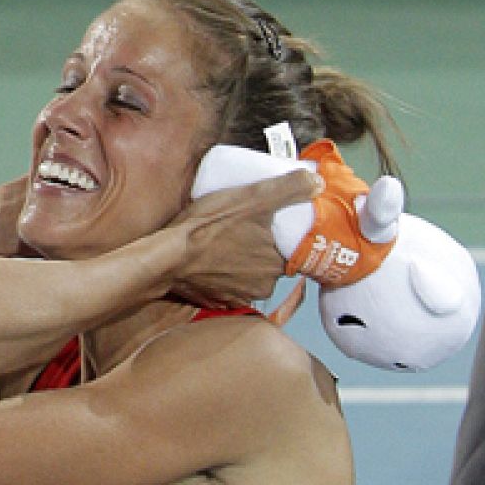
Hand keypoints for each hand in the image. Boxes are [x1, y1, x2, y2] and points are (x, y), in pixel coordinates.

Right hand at [168, 168, 322, 306]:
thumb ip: (289, 188)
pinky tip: (211, 260)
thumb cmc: (209, 227)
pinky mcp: (216, 302)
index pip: (292, 249)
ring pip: (249, 275)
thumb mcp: (252, 197)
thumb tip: (318, 183)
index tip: (267, 223)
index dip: (282, 235)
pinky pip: (227, 287)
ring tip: (225, 242)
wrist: (166, 257)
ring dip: (241, 262)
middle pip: (270, 263)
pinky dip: (222, 275)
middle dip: (260, 248)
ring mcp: (238, 297)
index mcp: (279, 263)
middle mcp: (264, 286)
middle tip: (243, 228)